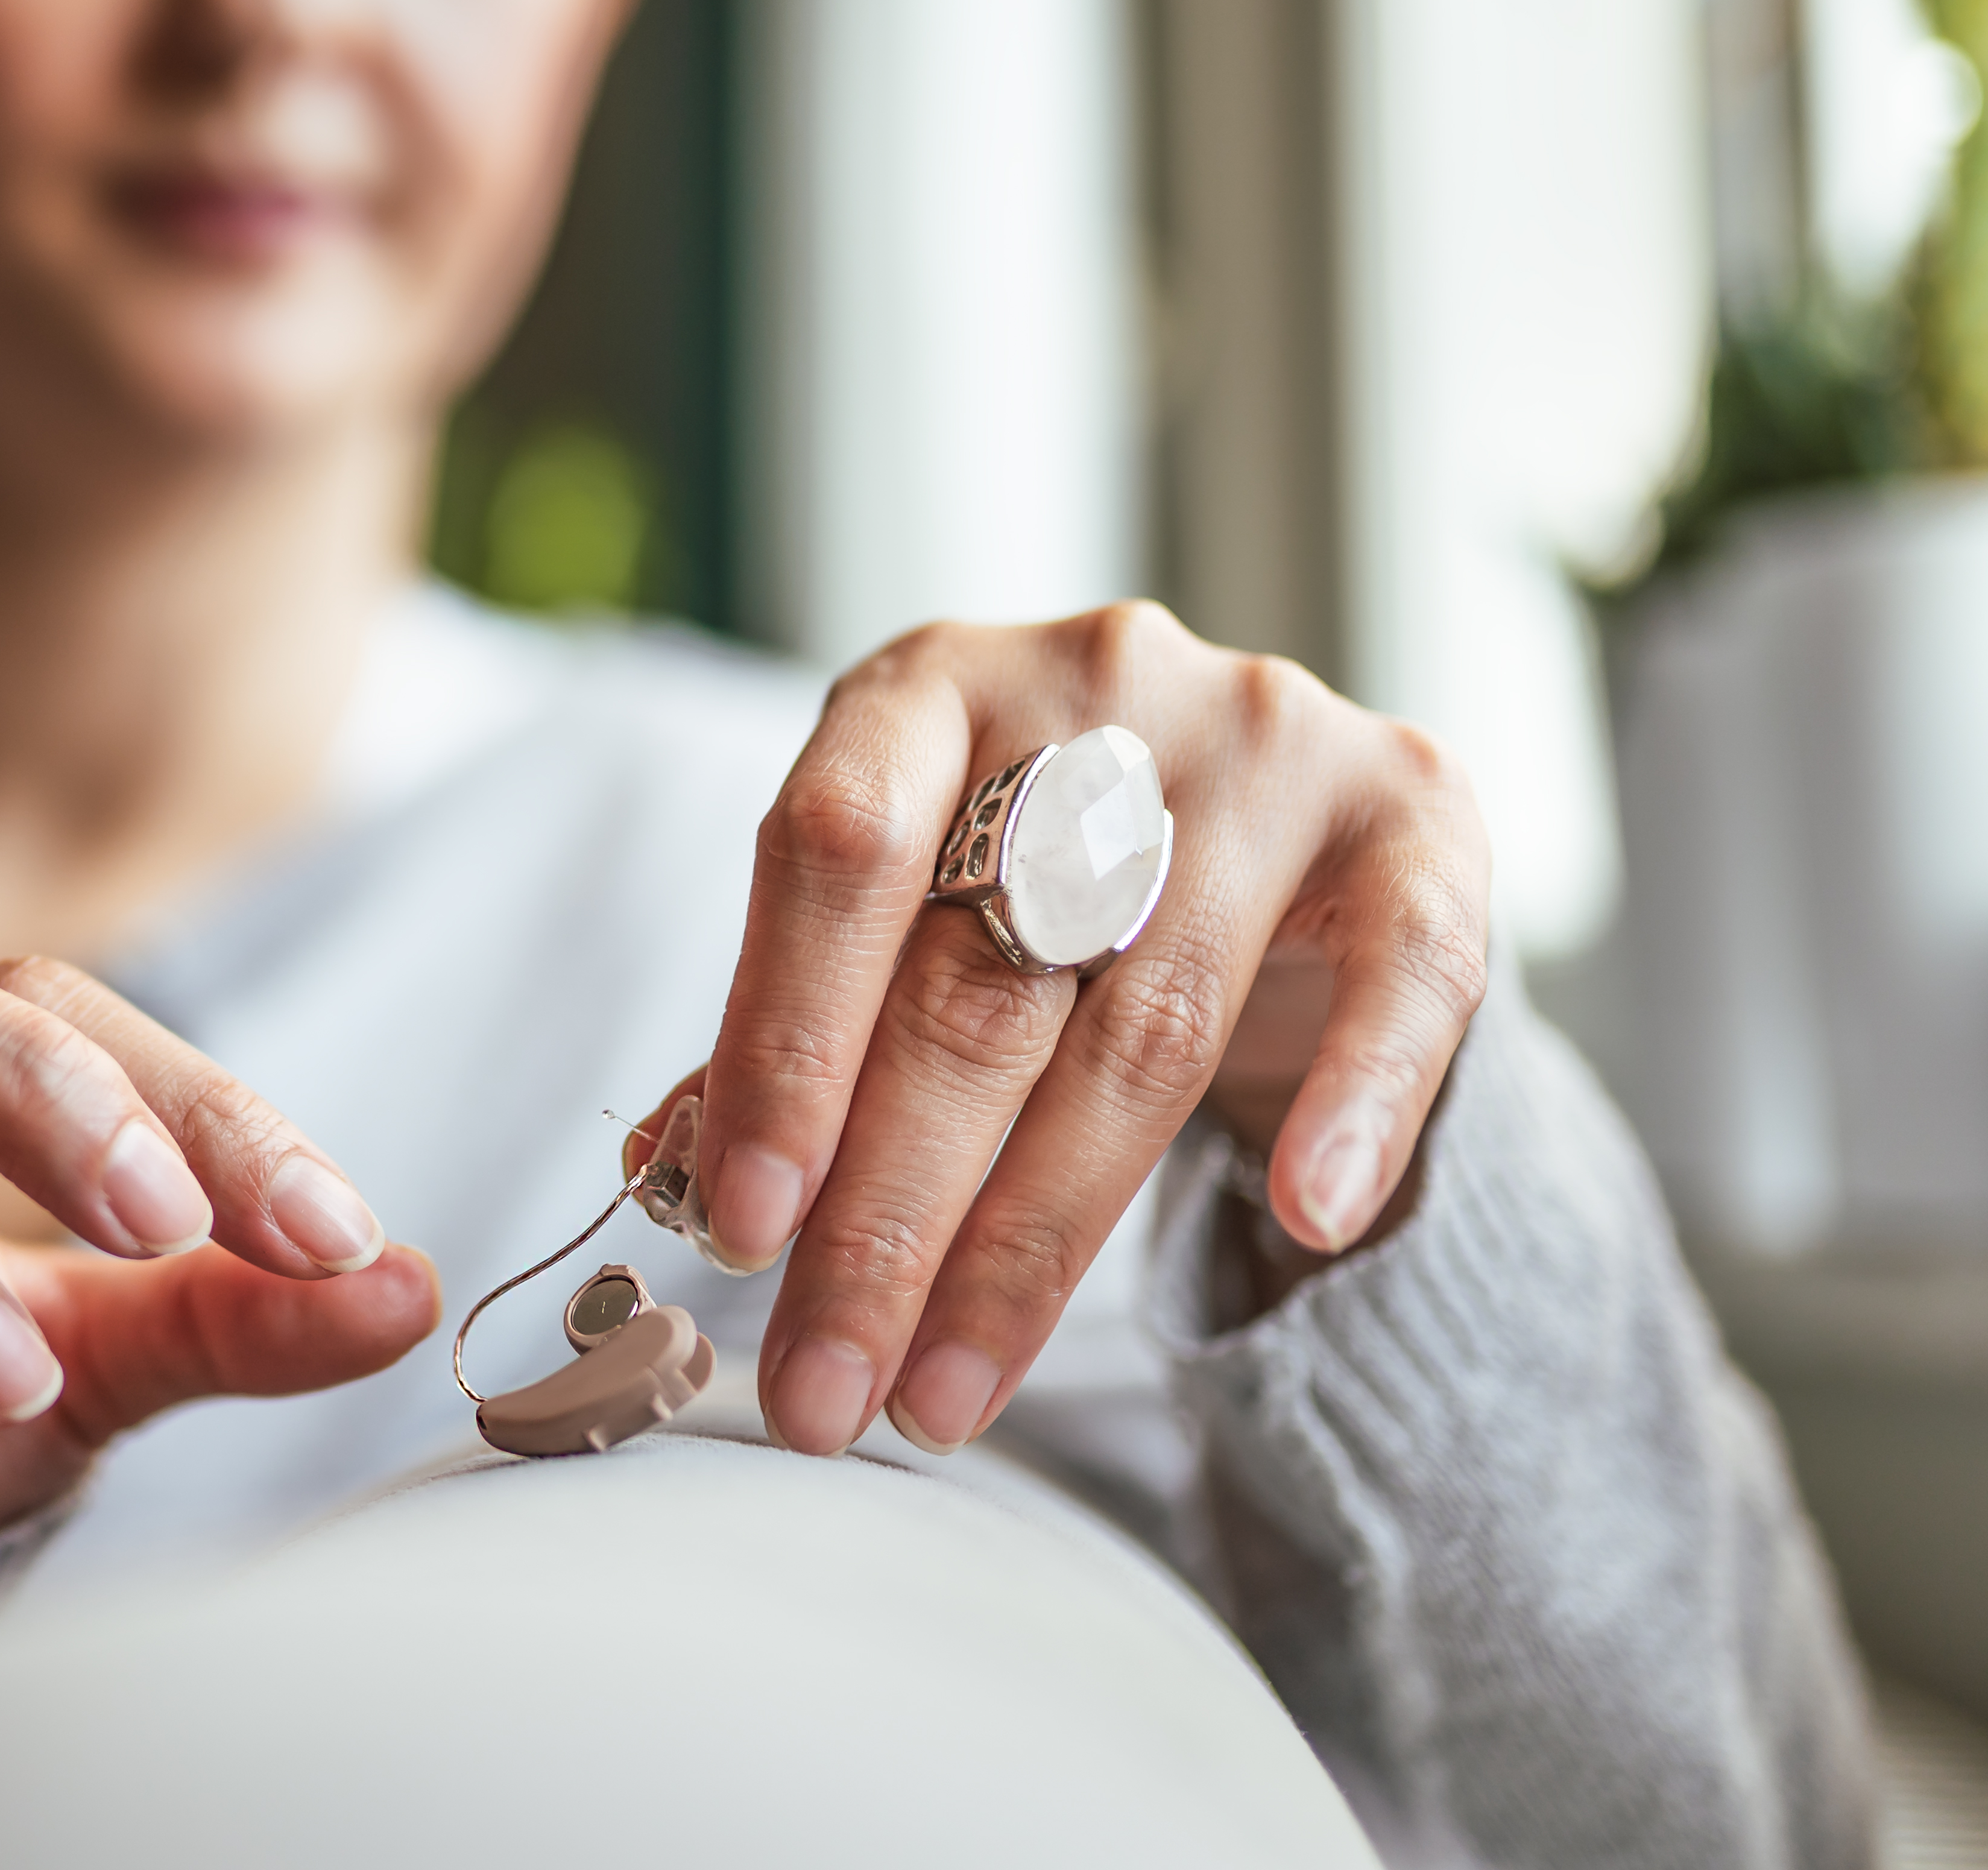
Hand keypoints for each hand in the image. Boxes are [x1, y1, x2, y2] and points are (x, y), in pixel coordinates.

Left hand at [643, 603, 1489, 1458]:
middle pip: (975, 984)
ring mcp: (1267, 737)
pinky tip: (1306, 1221)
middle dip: (883, 1219)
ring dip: (1033, 1242)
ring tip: (943, 1395)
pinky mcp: (1416, 810)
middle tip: (821, 1391)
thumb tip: (661, 1170)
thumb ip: (792, 1030)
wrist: (1272, 812)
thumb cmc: (1037, 874)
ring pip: (1141, 1028)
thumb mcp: (903, 910)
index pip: (832, 858)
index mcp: (926, 686)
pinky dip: (1358, 1103)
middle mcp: (1094, 682)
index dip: (780, 1052)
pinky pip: (1403, 974)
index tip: (737, 1236)